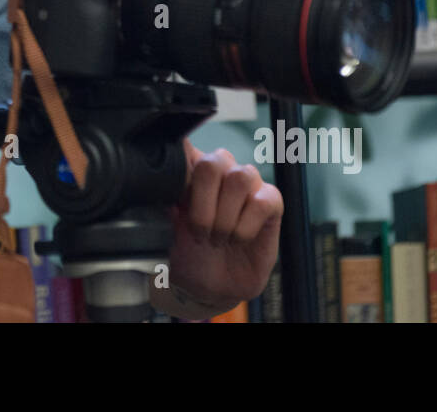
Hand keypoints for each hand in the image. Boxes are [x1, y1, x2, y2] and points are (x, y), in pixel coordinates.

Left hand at [165, 139, 283, 308]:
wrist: (214, 287)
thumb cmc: (191, 254)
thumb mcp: (169, 231)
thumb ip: (167, 205)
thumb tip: (164, 188)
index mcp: (191, 170)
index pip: (186, 148)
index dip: (181, 169)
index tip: (176, 198)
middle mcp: (221, 170)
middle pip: (213, 163)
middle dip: (203, 205)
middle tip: (200, 233)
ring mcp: (248, 183)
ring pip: (239, 178)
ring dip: (225, 217)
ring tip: (219, 239)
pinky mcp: (271, 201)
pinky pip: (261, 201)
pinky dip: (245, 227)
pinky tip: (238, 240)